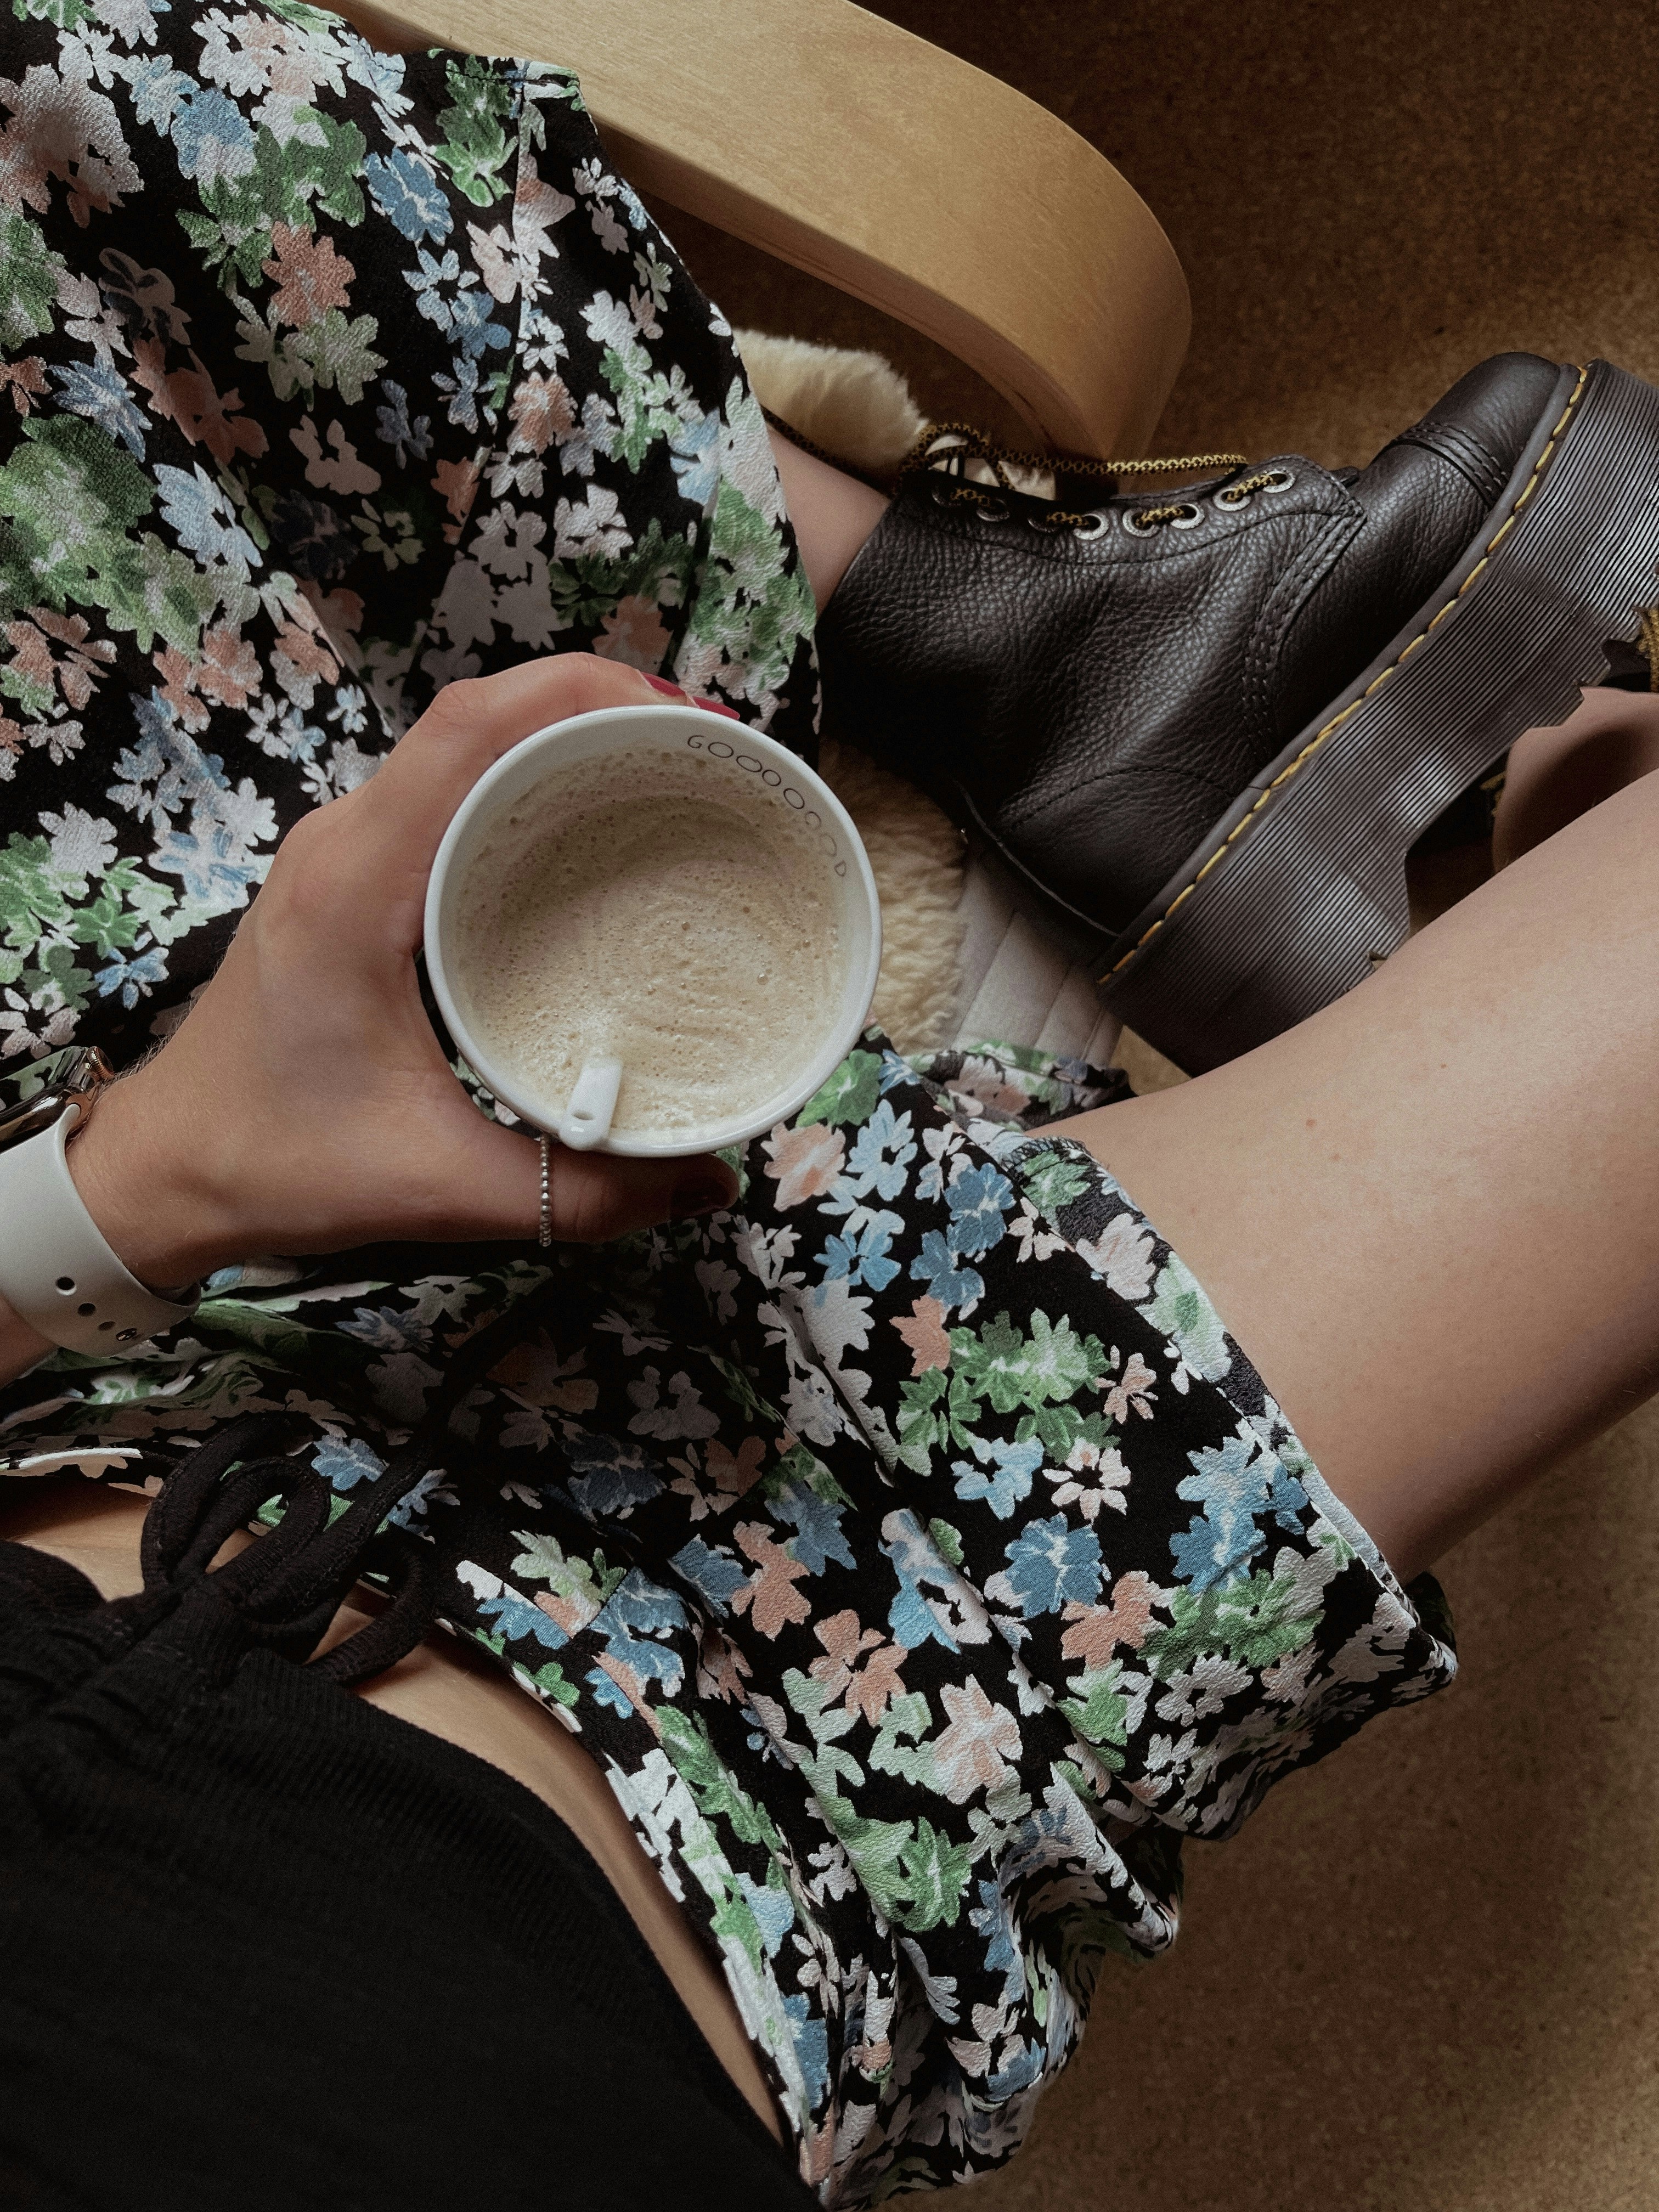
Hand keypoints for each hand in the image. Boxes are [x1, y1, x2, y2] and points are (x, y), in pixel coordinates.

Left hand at [67, 656, 738, 1289]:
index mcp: (355, 884)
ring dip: (568, 745)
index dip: (586, 695)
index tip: (687, 725)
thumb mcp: (437, 1185)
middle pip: (484, 719)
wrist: (166, 1172)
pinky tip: (597, 834)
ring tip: (674, 781)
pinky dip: (530, 790)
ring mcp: (346, 854)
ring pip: (468, 751)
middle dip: (604, 713)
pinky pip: (452, 798)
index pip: (471, 728)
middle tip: (712, 760)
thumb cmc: (271, 1161)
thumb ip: (579, 1194)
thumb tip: (708, 1185)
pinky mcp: (356, 880)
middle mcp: (346, 844)